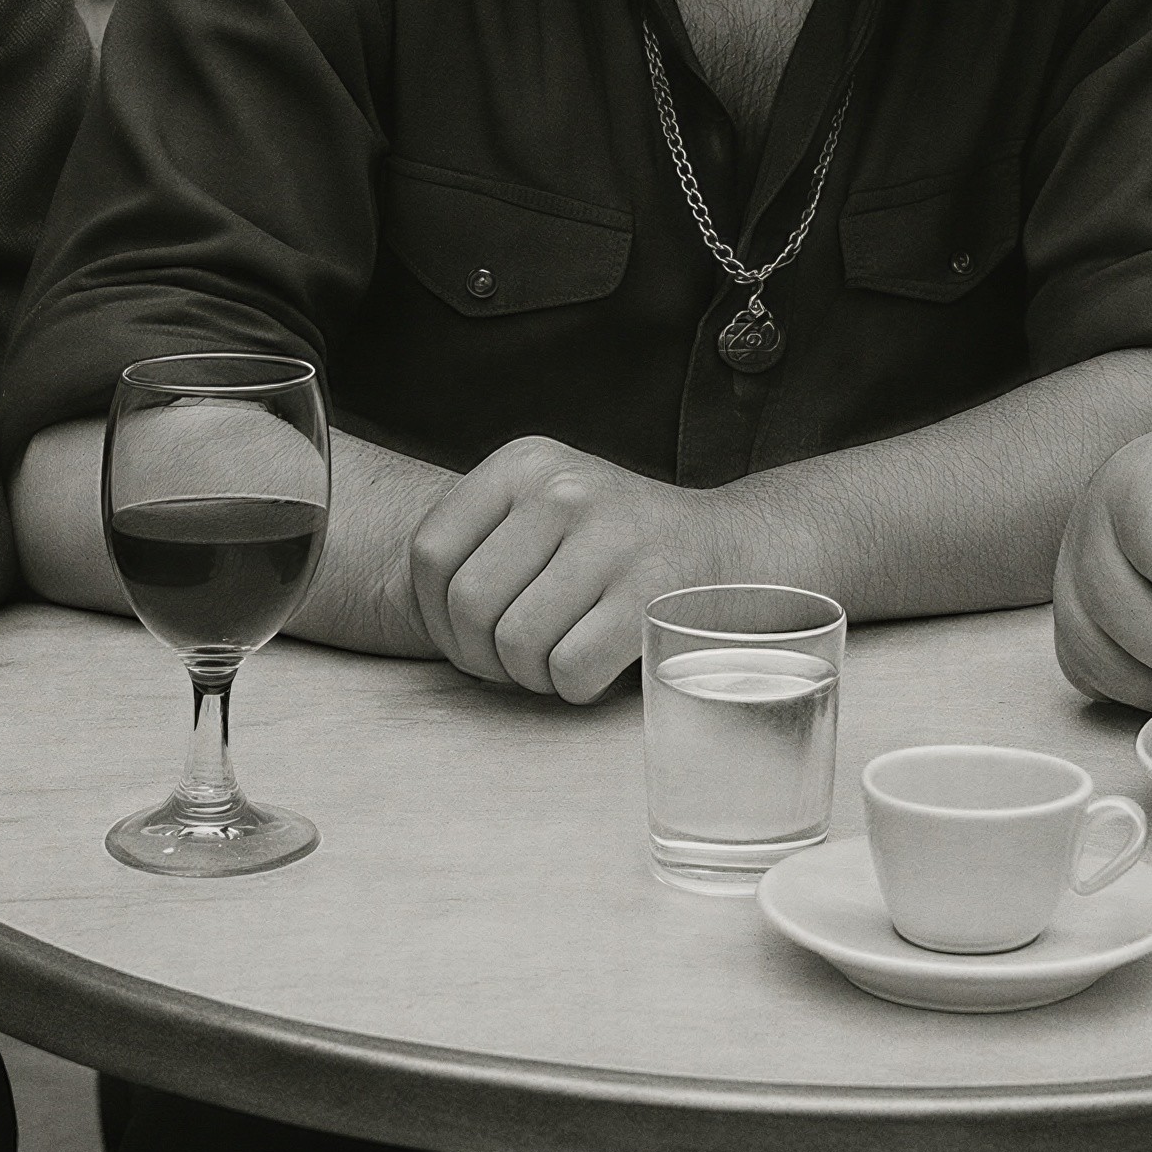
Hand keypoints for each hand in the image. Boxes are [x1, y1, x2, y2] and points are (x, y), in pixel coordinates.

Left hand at [408, 437, 727, 703]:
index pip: (429, 553)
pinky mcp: (650, 590)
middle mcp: (565, 487)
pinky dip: (572, 688)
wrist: (735, 548)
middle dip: (483, 656)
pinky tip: (594, 666)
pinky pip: (570, 670)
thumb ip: (485, 538)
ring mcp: (611, 535)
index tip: (470, 633)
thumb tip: (415, 610)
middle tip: (517, 659)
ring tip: (558, 658)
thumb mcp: (548, 507)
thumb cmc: (621, 546)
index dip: (434, 615)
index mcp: (526, 463)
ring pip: (515, 644)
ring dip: (531, 676)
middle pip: (467, 605)